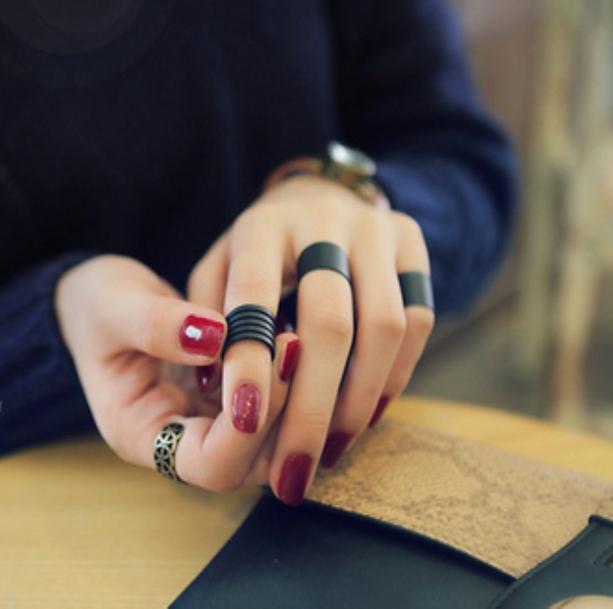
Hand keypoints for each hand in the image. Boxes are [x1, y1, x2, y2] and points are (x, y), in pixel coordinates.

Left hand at [188, 175, 433, 504]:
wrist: (319, 200)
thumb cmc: (258, 250)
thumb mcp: (217, 270)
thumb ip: (207, 323)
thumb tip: (221, 394)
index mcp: (262, 225)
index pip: (254, 292)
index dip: (250, 360)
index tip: (244, 424)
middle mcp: (323, 219)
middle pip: (330, 322)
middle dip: (312, 408)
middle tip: (293, 474)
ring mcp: (377, 229)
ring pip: (385, 327)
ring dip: (359, 402)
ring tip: (331, 452)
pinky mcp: (413, 244)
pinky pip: (419, 321)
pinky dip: (395, 377)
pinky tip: (366, 413)